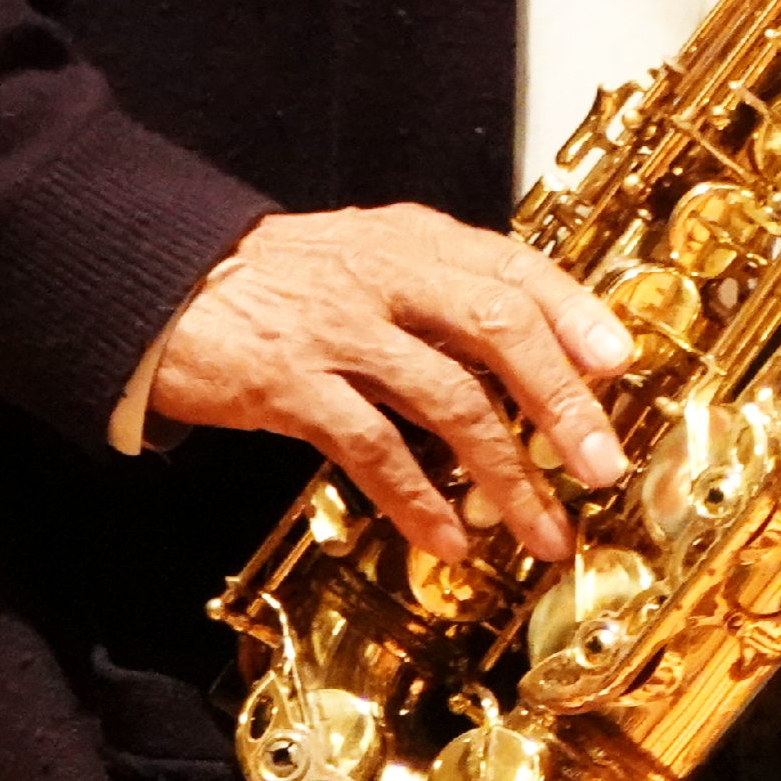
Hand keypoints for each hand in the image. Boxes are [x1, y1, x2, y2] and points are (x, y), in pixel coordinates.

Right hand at [147, 204, 632, 565]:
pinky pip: (371, 447)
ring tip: (543, 531)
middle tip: (602, 463)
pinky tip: (448, 541)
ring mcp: (339, 327)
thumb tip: (535, 354)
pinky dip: (418, 500)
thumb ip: (439, 293)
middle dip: (561, 400)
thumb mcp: (366, 259)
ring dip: (506, 473)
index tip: (621, 362)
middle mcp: (385, 273)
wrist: (159, 280)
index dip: (574, 311)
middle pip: (498, 327)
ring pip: (448, 397)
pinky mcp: (289, 382)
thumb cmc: (278, 281)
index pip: (513, 266)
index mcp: (412, 239)